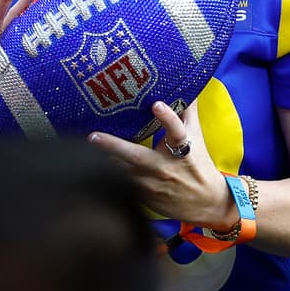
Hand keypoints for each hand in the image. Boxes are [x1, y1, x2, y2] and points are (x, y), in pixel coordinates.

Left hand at [88, 101, 234, 228]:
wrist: (207, 204)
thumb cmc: (199, 165)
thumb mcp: (196, 138)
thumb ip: (188, 112)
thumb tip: (190, 86)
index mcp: (182, 149)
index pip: (176, 131)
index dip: (167, 117)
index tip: (156, 104)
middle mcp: (165, 166)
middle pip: (138, 156)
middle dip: (114, 146)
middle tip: (93, 135)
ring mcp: (153, 184)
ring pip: (124, 172)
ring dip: (104, 162)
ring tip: (82, 150)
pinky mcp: (145, 197)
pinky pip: (122, 186)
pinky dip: (108, 177)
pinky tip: (90, 169)